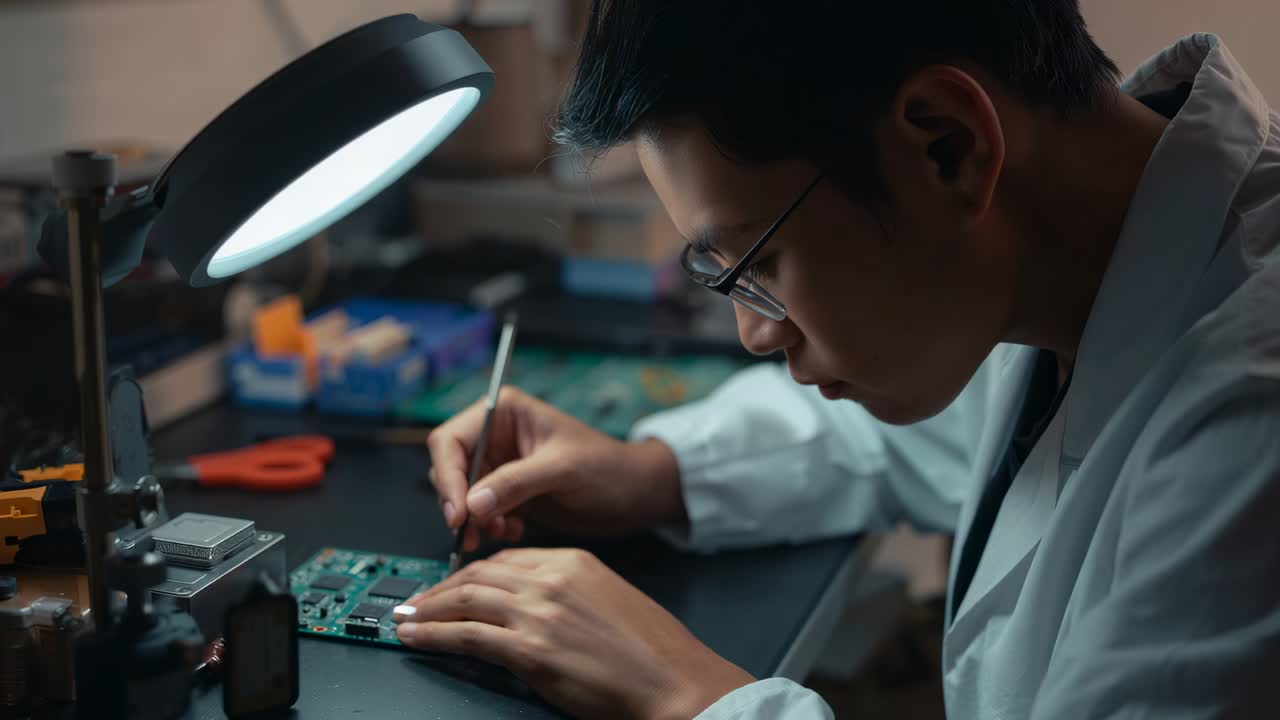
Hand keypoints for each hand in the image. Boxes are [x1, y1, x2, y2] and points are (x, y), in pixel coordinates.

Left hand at [396, 548, 753, 719]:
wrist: (675, 680)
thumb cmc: (653, 652)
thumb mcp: (609, 601)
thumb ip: (567, 595)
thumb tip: (529, 609)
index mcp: (574, 563)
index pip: (506, 559)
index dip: (469, 572)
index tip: (451, 585)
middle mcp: (552, 579)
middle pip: (478, 574)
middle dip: (440, 588)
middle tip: (416, 601)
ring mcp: (539, 613)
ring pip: (465, 599)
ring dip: (427, 609)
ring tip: (405, 618)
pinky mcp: (530, 650)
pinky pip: (466, 635)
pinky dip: (432, 634)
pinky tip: (415, 637)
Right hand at [427, 386, 684, 550]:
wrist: (635, 494)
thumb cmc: (609, 467)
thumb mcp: (563, 470)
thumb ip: (516, 483)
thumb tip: (472, 503)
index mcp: (505, 413)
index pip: (450, 440)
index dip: (448, 476)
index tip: (458, 512)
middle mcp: (496, 437)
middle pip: (450, 470)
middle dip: (458, 502)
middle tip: (470, 531)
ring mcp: (501, 467)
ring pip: (462, 496)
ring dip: (473, 519)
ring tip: (498, 532)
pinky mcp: (508, 494)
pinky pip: (480, 513)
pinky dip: (489, 527)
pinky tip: (513, 531)